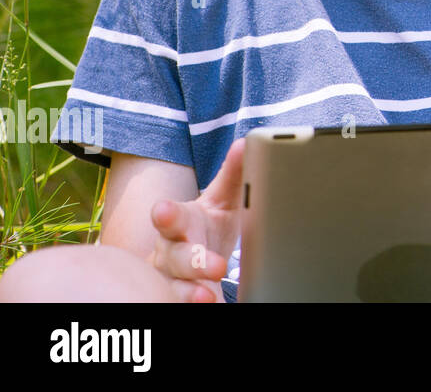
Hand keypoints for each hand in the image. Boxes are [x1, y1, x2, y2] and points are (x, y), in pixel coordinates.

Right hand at [148, 138, 245, 302]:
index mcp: (178, 222)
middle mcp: (169, 252)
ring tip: (208, 297)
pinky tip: (213, 306)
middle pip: (176, 257)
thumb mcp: (221, 199)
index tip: (164, 211)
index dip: (166, 215)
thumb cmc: (206, 224)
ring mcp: (170, 279)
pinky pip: (180, 305)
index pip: (169, 217)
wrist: (194, 255)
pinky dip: (195, 305)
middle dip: (193, 261)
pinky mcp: (177, 298)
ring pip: (172, 287)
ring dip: (190, 293)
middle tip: (216, 266)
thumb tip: (248, 143)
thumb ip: (234, 174)